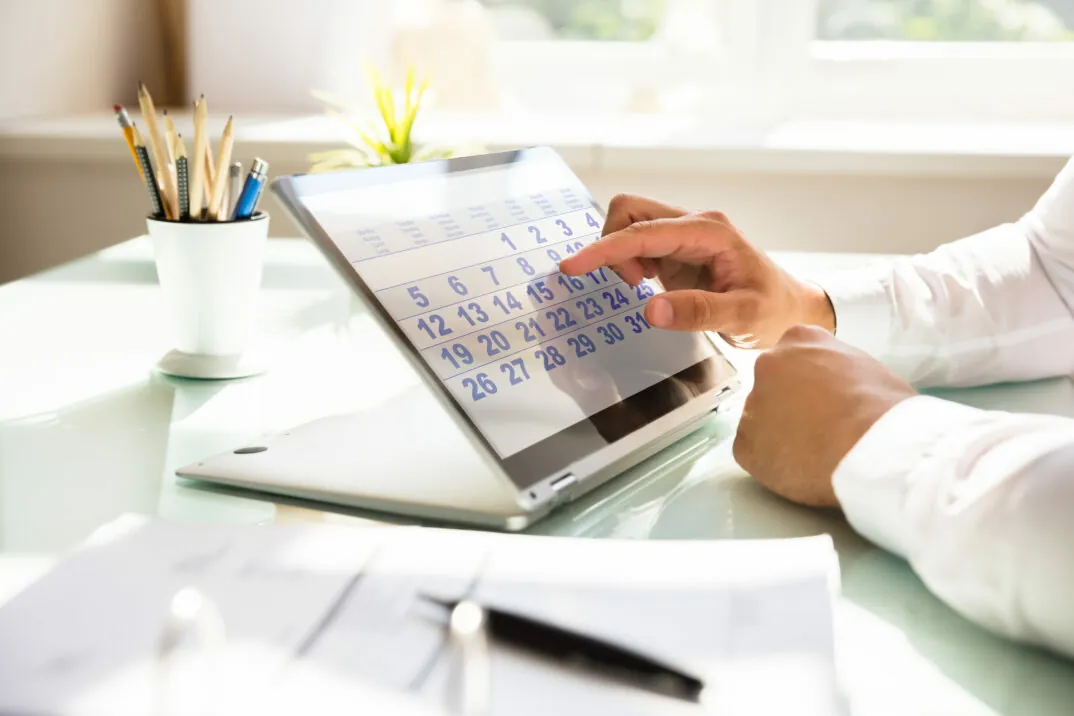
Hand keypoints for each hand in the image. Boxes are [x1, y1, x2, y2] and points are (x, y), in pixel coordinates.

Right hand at [559, 195, 834, 347]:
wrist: (790, 310)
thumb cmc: (773, 310)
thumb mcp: (743, 316)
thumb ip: (698, 312)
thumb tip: (650, 309)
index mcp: (709, 231)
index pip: (643, 232)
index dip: (604, 249)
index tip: (573, 267)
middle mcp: (693, 225)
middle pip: (630, 212)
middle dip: (613, 247)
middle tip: (633, 285)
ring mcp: (683, 236)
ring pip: (629, 225)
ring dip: (620, 256)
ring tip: (642, 287)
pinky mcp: (677, 251)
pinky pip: (636, 244)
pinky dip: (627, 263)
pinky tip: (645, 286)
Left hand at [733, 325, 915, 506]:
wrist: (870, 447)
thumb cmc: (883, 408)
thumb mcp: (867, 369)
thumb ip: (837, 370)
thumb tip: (837, 388)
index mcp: (800, 340)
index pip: (794, 358)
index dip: (809, 384)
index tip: (823, 402)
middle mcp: (767, 365)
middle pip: (773, 388)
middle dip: (790, 408)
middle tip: (818, 429)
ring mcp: (751, 405)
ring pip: (761, 422)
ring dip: (780, 436)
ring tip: (814, 454)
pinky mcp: (744, 444)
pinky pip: (755, 454)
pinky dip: (773, 464)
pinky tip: (801, 470)